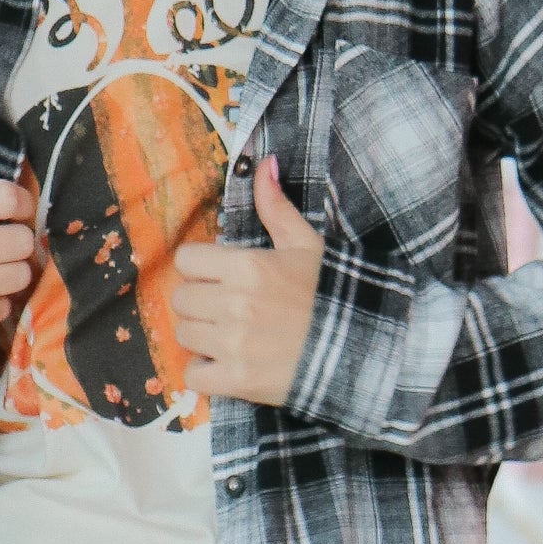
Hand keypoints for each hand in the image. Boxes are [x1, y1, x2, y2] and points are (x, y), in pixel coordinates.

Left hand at [175, 153, 322, 408]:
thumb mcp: (307, 245)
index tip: (221, 278)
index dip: (201, 269)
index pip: (186, 260)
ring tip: (232, 337)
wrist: (361, 349)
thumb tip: (265, 163)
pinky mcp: (238, 381)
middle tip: (227, 310)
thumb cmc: (332, 294)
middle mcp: (234, 303)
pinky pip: (193, 375)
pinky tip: (229, 365)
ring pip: (184, 335)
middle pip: (181, 299)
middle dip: (201, 303)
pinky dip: (206, 373)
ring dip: (202, 337)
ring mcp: (234, 344)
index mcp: (248, 266)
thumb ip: (276, 207)